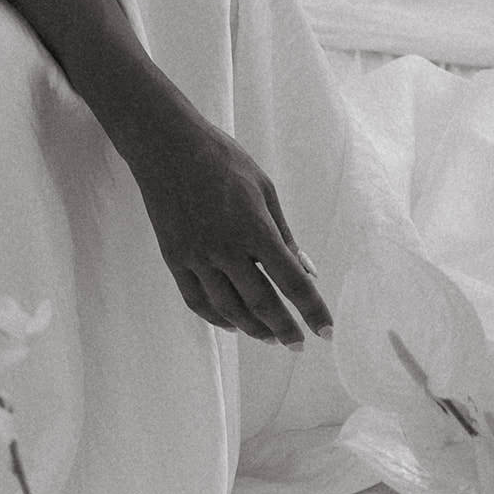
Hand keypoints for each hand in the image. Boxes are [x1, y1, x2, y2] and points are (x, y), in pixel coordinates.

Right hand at [128, 112, 333, 346]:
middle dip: (283, 329)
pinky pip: (197, 300)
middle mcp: (226, 250)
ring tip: (269, 338)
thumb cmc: (223, 161)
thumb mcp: (265, 189)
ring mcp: (197, 257)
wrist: (168, 148)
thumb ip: (285, 234)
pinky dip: (217, 318)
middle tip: (297, 345)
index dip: (312, 310)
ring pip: (228, 308)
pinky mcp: (175, 259)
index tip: (326, 332)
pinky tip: (232, 324)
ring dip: (253, 329)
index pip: (291, 281)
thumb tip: (307, 270)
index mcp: (255, 229)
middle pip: (261, 303)